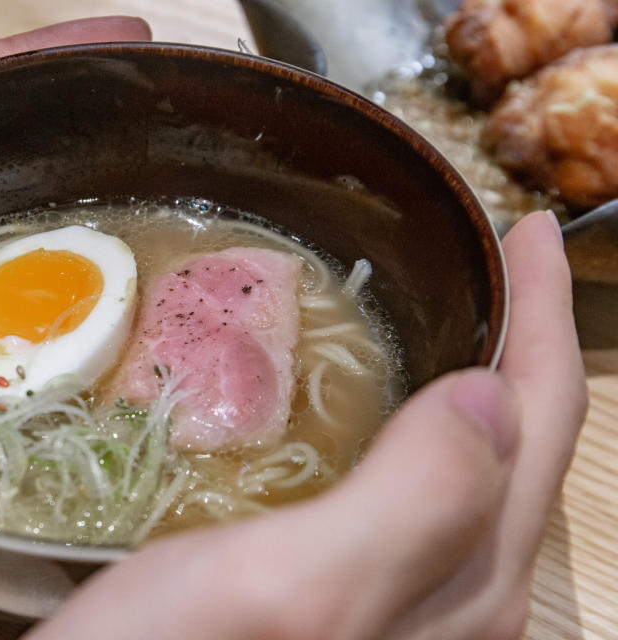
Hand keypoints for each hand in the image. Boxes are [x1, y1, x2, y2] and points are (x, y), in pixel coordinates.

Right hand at [28, 210, 586, 639]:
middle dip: (520, 341)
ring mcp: (397, 611)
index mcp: (459, 579)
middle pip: (517, 447)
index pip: (535, 422)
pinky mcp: (339, 610)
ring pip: (467, 473)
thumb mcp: (293, 588)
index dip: (542, 316)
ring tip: (447, 315)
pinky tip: (372, 414)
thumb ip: (413, 503)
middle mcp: (450, 602)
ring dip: (472, 381)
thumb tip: (489, 399)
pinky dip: (412, 431)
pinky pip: (409, 498)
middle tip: (495, 258)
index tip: (531, 227)